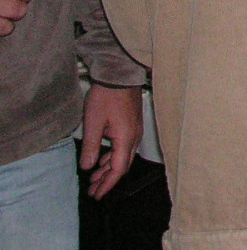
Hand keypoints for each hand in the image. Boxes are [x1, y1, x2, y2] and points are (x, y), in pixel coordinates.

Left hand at [81, 84, 142, 198]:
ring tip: (94, 177)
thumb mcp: (93, 123)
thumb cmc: (107, 96)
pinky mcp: (132, 124)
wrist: (120, 75)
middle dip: (108, 180)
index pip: (118, 169)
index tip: (97, 195)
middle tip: (93, 190)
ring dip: (109, 169)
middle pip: (123, 165)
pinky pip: (124, 148)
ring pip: (123, 157)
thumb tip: (88, 167)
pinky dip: (113, 158)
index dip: (107, 184)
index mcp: (126, 139)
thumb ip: (92, 147)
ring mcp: (135, 130)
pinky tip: (103, 159)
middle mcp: (134, 137)